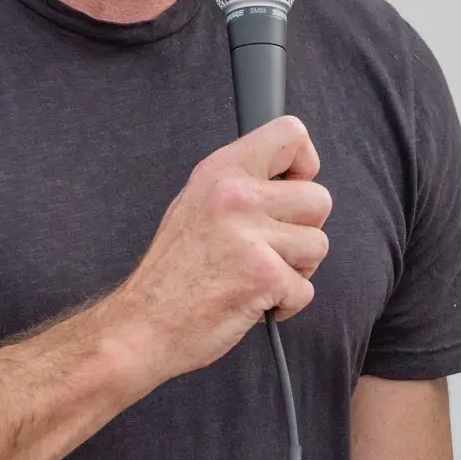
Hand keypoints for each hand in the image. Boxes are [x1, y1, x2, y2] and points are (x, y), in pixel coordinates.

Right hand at [102, 116, 332, 384]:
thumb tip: (292, 177)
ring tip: (256, 277)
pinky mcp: (264, 275)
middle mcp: (235, 195)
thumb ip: (241, 186)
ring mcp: (250, 235)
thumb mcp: (197, 205)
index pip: (291, 133)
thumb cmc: (172, 274)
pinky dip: (285, 303)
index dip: (305, 164)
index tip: (291, 189)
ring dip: (296, 269)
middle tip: (268, 250)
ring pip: (318, 245)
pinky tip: (251, 302)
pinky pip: (305, 289)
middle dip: (303, 231)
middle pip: (319, 199)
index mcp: (220, 171)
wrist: (141, 327)